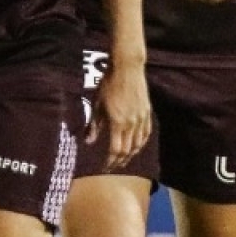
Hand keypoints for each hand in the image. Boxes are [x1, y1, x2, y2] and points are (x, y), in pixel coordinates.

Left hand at [87, 58, 150, 172]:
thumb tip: (89, 142)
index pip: (115, 149)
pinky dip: (141, 143)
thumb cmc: (108, 85)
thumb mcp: (97, 105)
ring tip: (124, 159)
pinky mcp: (147, 113)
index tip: (105, 167)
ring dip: (131, 154)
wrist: (127, 69)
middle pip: (127, 150)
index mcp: (118, 123)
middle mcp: (131, 123)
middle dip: (120, 161)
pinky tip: (137, 146)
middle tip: (113, 166)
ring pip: (138, 143)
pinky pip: (146, 133)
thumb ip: (93, 125)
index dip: (110, 161)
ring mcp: (141, 118)